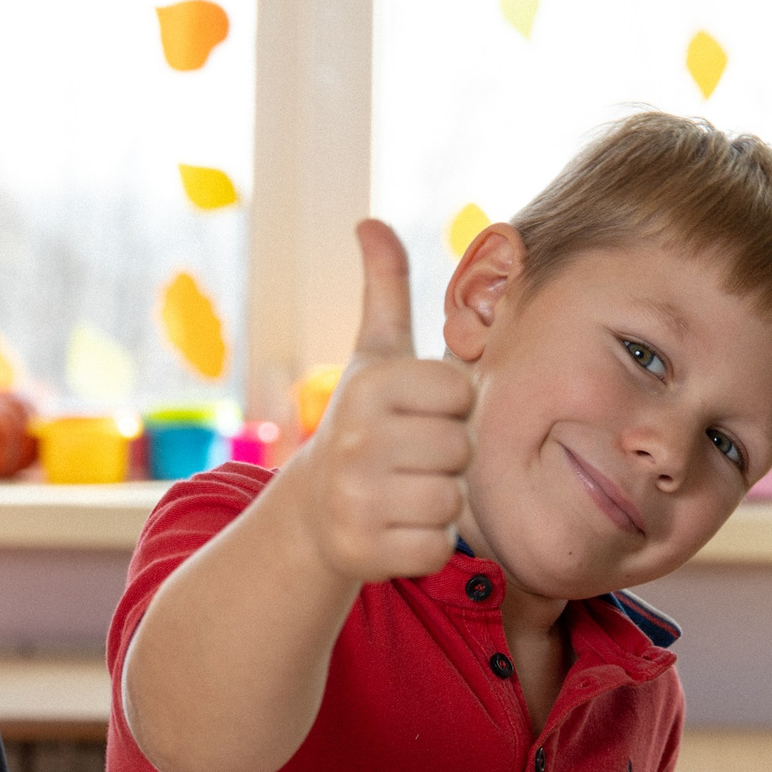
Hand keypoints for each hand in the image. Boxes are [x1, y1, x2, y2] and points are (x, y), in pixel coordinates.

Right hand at [293, 219, 476, 583]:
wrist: (311, 511)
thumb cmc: (363, 424)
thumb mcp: (373, 356)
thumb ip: (385, 289)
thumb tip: (370, 221)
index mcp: (370, 386)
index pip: (459, 392)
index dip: (448, 405)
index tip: (415, 412)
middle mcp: (354, 440)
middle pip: (460, 448)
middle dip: (444, 457)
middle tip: (408, 458)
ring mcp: (354, 498)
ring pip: (451, 500)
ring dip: (437, 501)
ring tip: (402, 491)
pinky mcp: (361, 551)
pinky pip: (435, 548)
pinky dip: (424, 544)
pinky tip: (396, 528)